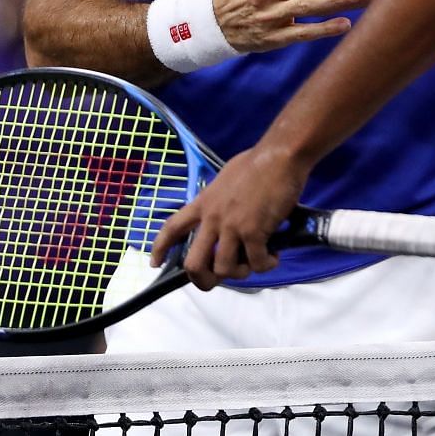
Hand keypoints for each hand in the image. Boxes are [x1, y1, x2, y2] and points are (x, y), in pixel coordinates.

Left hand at [151, 144, 310, 287]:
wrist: (279, 156)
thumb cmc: (256, 162)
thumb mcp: (225, 179)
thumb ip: (219, 200)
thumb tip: (226, 212)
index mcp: (203, 202)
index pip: (173, 227)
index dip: (160, 248)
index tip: (155, 263)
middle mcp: (213, 218)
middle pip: (194, 263)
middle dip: (203, 279)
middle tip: (217, 279)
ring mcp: (232, 226)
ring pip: (224, 269)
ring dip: (240, 272)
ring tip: (253, 262)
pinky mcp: (254, 232)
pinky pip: (256, 262)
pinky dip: (265, 265)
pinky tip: (273, 256)